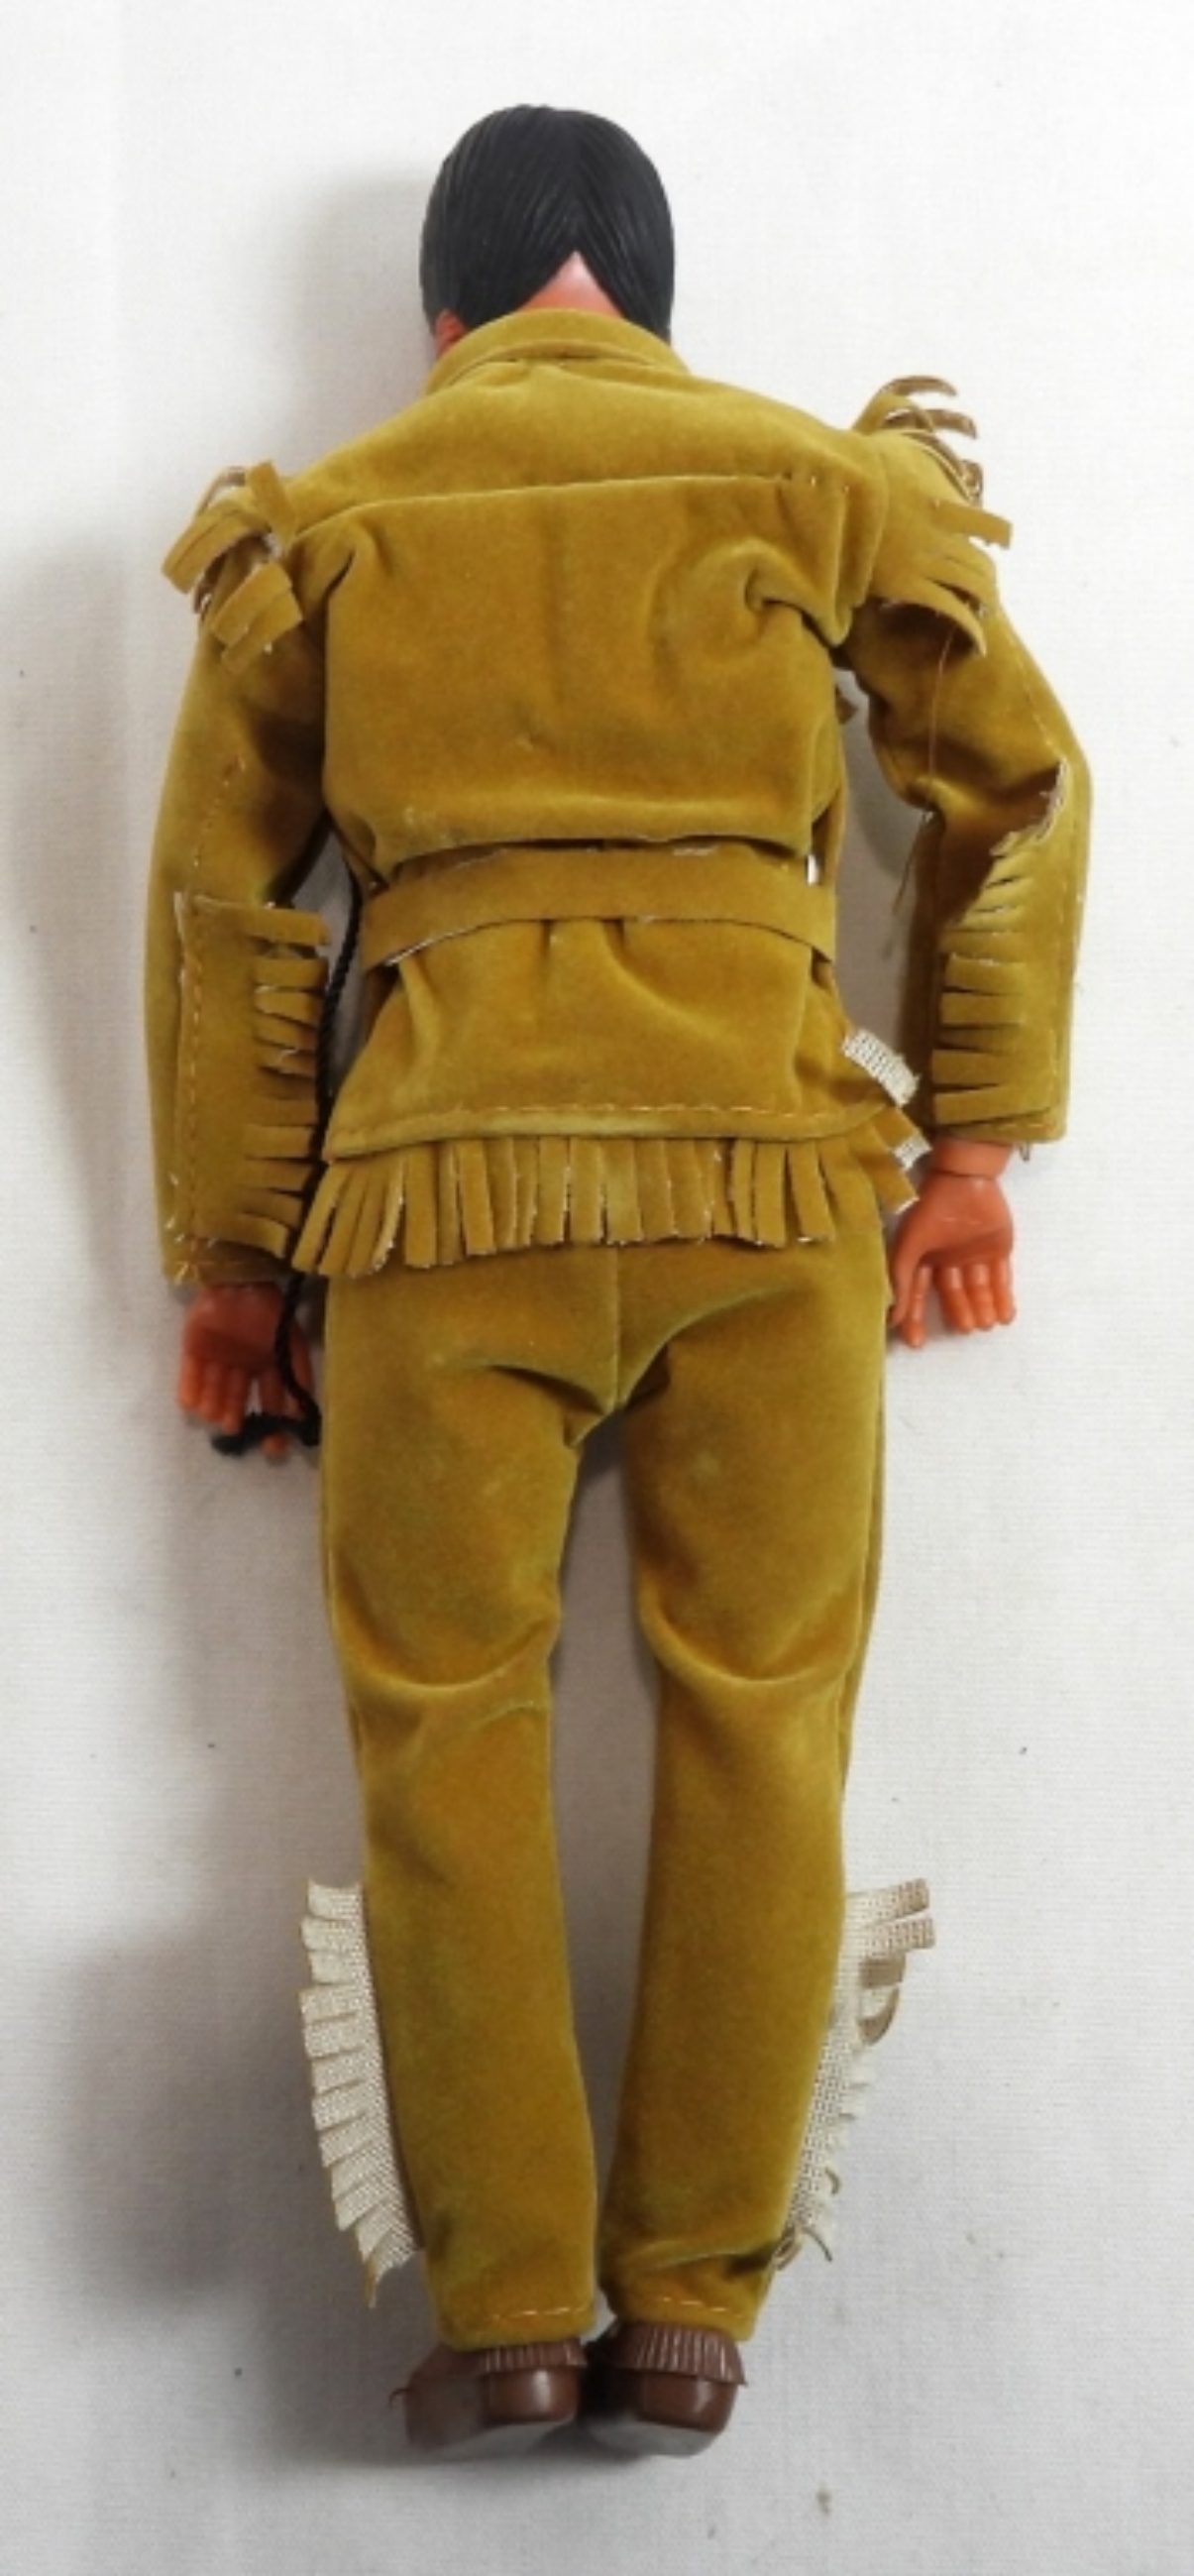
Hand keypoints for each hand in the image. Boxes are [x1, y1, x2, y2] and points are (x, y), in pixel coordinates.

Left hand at [177, 1283, 314, 1457]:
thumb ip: (297, 1377)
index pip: (270, 1398)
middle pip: (238, 1396)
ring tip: (214, 1416)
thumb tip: (302, 1414)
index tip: (271, 1445)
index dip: (271, 1421)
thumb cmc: (270, 1311)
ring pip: (214, 1386)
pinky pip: (190, 1370)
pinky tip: (190, 1404)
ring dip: (213, 1403)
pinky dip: (189, 1387)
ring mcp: (218, 1355)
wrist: (240, 1279)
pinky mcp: (194, 1345)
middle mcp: (243, 1363)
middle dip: (236, 1415)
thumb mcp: (291, 1345)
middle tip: (234, 1431)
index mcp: (268, 1363)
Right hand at [888, 1143, 1014, 1350]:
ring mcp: (974, 1254)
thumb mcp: (909, 1247)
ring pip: (978, 1289)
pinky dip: (1004, 1296)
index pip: (920, 1294)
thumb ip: (902, 1282)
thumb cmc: (931, 1211)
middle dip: (960, 1314)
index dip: (917, 1318)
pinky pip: (1002, 1277)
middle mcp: (948, 1259)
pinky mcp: (998, 1249)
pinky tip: (1006, 1315)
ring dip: (982, 1309)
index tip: (917, 1343)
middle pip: (954, 1295)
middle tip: (967, 1330)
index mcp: (924, 1258)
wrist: (966, 1180)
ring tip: (986, 1325)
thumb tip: (893, 1320)